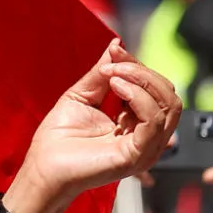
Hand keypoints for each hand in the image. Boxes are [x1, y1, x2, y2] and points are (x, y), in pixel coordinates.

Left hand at [6, 41, 181, 212]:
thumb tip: (117, 46)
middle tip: (110, 68)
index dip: (137, 65)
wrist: (43, 167)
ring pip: (169, 104)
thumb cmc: (58, 138)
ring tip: (112, 78)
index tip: (115, 54)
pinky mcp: (140, 155)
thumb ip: (102, 73)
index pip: (155, 87)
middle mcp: (147, 135)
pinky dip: (139, 98)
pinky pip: (155, 120)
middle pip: (167, 93)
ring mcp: (147, 146)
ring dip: (141, 81)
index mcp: (136, 121)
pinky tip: (118, 89)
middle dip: (141, 71)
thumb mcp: (82, 95)